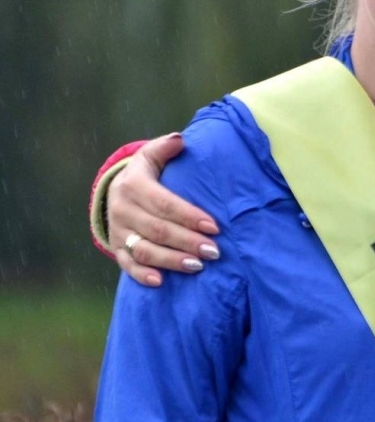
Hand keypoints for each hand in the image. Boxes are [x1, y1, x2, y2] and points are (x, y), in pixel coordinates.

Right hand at [110, 133, 220, 286]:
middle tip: (214, 251)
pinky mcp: (116, 248)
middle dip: (187, 242)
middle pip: (158, 230)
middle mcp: (121, 210)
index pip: (165, 204)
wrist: (114, 191)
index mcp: (133, 186)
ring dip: (171, 260)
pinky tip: (162, 281)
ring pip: (144, 250)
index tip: (215, 227)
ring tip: (198, 266)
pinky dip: (142, 275)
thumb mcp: (152, 156)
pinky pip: (127, 265)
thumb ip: (165, 148)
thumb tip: (180, 140)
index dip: (189, 216)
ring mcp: (117, 232)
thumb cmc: (146, 173)